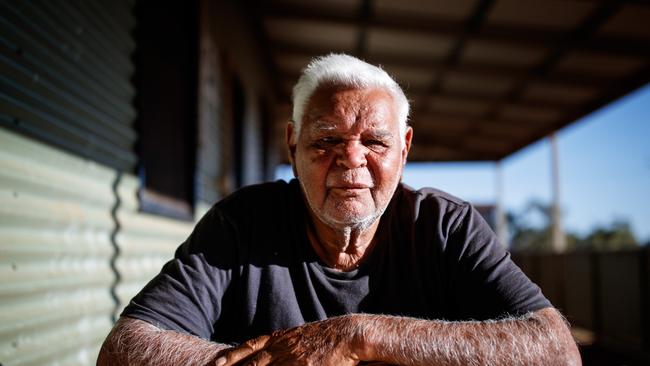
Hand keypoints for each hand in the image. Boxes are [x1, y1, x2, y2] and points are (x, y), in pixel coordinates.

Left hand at [214, 316, 362, 365]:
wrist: (350, 334)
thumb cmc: (331, 337)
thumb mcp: (305, 337)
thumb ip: (290, 344)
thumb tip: (279, 350)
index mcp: (283, 338)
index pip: (252, 346)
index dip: (233, 355)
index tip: (218, 361)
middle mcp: (283, 347)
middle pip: (252, 361)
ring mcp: (292, 358)